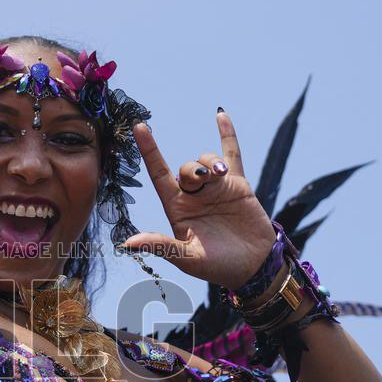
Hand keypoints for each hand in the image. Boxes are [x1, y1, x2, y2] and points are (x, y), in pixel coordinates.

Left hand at [123, 111, 275, 289]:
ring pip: (206, 160)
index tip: (139, 127)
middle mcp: (193, 196)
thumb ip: (162, 246)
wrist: (253, 267)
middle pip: (184, 168)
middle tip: (204, 180)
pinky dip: (227, 135)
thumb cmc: (217, 267)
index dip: (149, 151)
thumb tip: (128, 244)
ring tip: (221, 175)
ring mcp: (215, 188)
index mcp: (177, 208)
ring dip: (211, 162)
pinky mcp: (237, 186)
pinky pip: (232, 154)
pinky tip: (220, 114)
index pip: (158, 174)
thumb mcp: (187, 258)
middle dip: (192, 168)